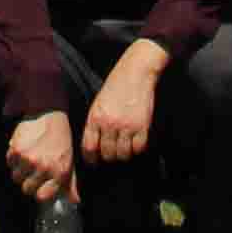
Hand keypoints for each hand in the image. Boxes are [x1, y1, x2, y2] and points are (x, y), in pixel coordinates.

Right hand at [5, 110, 79, 203]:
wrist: (49, 113)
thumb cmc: (60, 138)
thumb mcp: (70, 160)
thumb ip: (71, 183)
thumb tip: (74, 201)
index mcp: (59, 172)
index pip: (42, 197)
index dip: (40, 192)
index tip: (40, 186)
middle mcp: (44, 168)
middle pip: (27, 189)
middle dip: (29, 182)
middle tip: (33, 171)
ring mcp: (29, 160)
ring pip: (16, 177)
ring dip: (20, 171)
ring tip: (28, 159)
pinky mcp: (16, 150)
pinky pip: (9, 163)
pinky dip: (13, 158)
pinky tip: (22, 150)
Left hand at [81, 45, 163, 168]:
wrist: (136, 71)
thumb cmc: (116, 84)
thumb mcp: (98, 101)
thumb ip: (95, 121)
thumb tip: (94, 142)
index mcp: (95, 117)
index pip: (89, 147)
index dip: (91, 158)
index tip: (94, 161)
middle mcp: (109, 124)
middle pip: (107, 154)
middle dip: (109, 157)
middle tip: (112, 154)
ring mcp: (127, 126)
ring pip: (123, 154)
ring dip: (123, 154)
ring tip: (124, 149)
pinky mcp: (142, 126)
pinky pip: (138, 148)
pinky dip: (137, 149)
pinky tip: (135, 143)